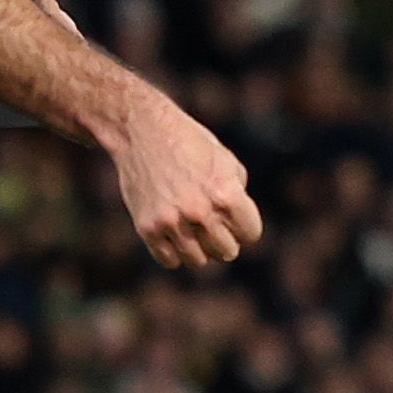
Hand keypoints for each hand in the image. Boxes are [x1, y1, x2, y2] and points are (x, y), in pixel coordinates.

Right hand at [104, 81, 262, 270]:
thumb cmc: (189, 143)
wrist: (142, 131)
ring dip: (199, 249)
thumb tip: (239, 228)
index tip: (234, 219)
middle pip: (227, 252)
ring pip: (199, 261)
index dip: (245, 227)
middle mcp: (200, 211)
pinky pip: (169, 260)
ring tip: (193, 230)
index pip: (250, 234)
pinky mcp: (147, 228)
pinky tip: (173, 234)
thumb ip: (237, 194)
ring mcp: (171, 222)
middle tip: (213, 226)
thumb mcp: (225, 161)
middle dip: (224, 240)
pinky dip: (174, 252)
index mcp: (225, 192)